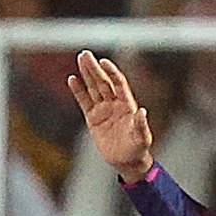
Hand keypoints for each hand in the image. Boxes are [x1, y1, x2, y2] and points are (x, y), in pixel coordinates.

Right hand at [68, 51, 153, 182]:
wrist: (127, 161)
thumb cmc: (138, 148)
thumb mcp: (142, 138)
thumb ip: (141, 124)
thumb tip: (142, 111)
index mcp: (127, 105)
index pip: (118, 84)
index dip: (112, 72)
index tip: (104, 62)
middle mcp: (115, 104)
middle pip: (103, 82)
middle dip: (94, 68)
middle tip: (85, 54)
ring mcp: (103, 110)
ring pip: (93, 88)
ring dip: (87, 74)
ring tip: (80, 59)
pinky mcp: (93, 119)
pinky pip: (84, 102)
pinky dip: (78, 91)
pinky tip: (73, 79)